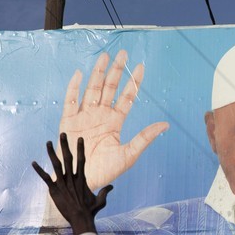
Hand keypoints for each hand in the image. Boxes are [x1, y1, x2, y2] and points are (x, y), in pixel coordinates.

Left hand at [33, 133, 112, 234]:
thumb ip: (105, 191)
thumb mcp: (101, 200)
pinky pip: (45, 178)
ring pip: (56, 165)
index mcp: (82, 179)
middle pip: (68, 158)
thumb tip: (111, 186)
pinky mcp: (54, 190)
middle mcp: (72, 178)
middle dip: (66, 145)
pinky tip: (33, 163)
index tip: (80, 138)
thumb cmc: (91, 211)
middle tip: (63, 133)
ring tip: (49, 142)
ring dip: (52, 153)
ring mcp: (62, 184)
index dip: (80, 149)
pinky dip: (39, 170)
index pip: (81, 160)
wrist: (81, 219)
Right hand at [59, 50, 168, 190]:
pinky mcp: (68, 122)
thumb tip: (165, 125)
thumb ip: (145, 138)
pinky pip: (70, 101)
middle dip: (116, 70)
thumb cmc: (105, 172)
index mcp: (114, 122)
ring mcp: (84, 117)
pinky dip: (74, 88)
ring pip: (92, 89)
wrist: (81, 182)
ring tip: (105, 56)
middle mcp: (100, 115)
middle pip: (109, 88)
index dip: (133, 82)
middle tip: (122, 53)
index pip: (126, 97)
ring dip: (98, 73)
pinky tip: (80, 74)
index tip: (141, 66)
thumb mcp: (129, 155)